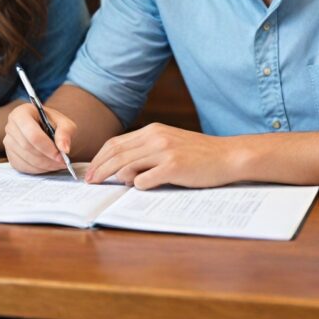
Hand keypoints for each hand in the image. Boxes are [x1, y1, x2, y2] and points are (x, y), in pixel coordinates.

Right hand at [4, 102, 75, 173]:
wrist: (48, 131)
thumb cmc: (55, 125)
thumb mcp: (65, 124)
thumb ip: (65, 133)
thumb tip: (64, 149)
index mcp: (22, 113)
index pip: (32, 133)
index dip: (47, 147)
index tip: (60, 155)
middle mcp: (11, 126)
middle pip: (27, 147)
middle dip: (47, 158)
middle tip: (62, 162)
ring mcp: (8, 142)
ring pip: (25, 159)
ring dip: (44, 165)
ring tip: (58, 164)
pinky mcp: (10, 155)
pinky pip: (22, 166)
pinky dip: (38, 170)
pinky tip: (48, 166)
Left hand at [84, 123, 239, 189]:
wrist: (228, 155)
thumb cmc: (198, 154)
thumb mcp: (169, 145)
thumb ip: (146, 154)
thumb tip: (122, 172)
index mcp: (153, 130)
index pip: (116, 143)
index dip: (100, 158)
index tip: (91, 171)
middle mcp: (155, 137)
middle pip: (116, 153)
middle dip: (99, 169)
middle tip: (90, 182)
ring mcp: (164, 151)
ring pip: (126, 165)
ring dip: (113, 177)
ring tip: (107, 186)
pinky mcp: (174, 167)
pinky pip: (146, 179)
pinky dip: (137, 185)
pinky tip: (138, 187)